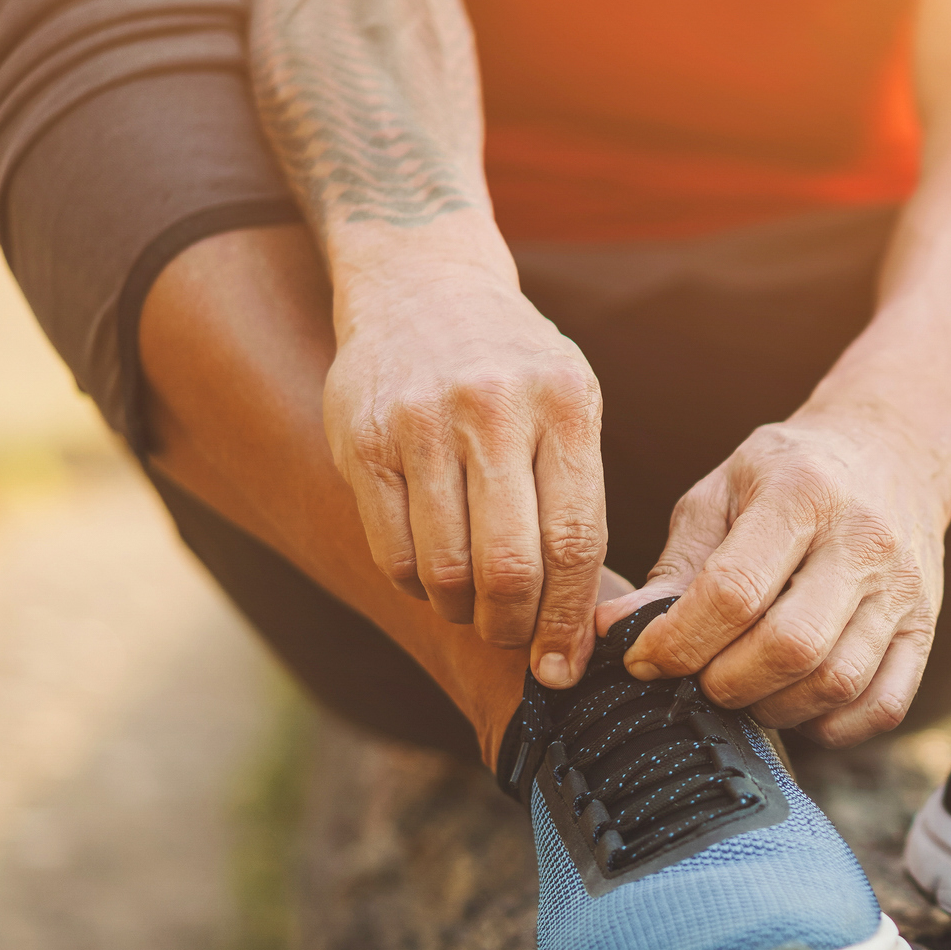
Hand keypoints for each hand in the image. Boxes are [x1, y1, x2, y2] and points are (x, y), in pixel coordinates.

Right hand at [323, 269, 606, 685]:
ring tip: (475, 609)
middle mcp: (495, 409)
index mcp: (566, 403)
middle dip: (515, 627)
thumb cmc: (515, 366)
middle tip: (515, 640)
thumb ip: (578, 495)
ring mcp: (423, 422)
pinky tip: (433, 575)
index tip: (564, 664)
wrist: (422, 284)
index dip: (569, 618)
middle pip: (510, 566)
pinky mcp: (363, 438)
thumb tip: (587, 619)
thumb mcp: (571, 402)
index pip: (575, 541)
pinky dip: (416, 585)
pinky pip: (392, 549)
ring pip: (446, 568)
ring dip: (463, 611)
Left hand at [601, 416, 945, 745]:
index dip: (678, 642)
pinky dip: (831, 725)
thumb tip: (613, 632)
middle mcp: (863, 541)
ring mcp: (902, 589)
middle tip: (696, 679)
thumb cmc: (789, 475)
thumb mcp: (721, 495)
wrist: (891, 451)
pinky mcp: (926, 627)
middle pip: (790, 647)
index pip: (734, 592)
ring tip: (742, 688)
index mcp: (802, 494)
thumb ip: (674, 567)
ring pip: (837, 683)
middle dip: (724, 683)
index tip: (644, 659)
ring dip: (773, 708)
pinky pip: (883, 705)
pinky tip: (795, 701)